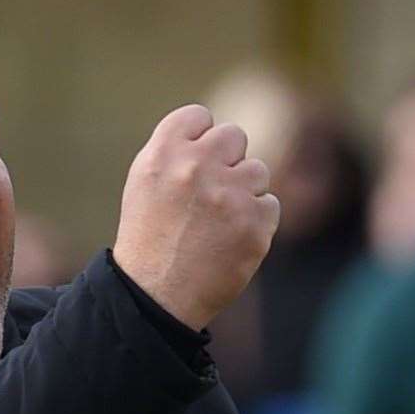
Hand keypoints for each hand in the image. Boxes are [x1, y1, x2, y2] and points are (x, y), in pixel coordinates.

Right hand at [112, 104, 279, 329]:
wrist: (156, 296)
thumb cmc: (149, 239)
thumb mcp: (145, 185)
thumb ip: (176, 151)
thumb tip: (214, 131)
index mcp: (162, 154)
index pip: (198, 117)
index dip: (198, 140)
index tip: (193, 165)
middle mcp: (196, 167)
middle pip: (234, 136)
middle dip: (226, 162)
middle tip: (208, 195)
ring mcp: (228, 194)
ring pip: (256, 171)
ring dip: (242, 193)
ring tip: (216, 223)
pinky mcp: (254, 223)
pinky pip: (269, 205)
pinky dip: (254, 223)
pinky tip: (229, 241)